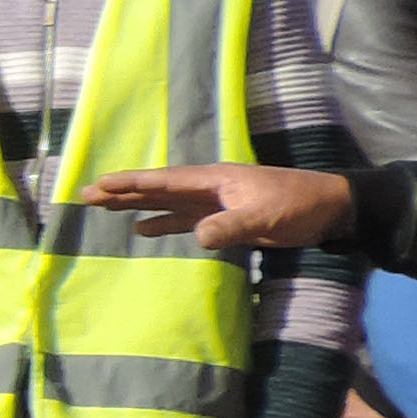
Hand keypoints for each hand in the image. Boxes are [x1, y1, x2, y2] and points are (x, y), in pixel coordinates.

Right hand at [79, 163, 352, 251]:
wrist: (330, 210)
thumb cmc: (299, 206)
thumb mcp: (264, 216)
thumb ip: (230, 226)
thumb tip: (195, 237)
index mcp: (214, 179)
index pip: (164, 181)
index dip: (131, 183)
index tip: (99, 184)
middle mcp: (209, 188)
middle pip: (157, 189)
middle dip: (122, 192)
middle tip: (86, 195)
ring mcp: (216, 204)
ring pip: (166, 203)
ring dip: (137, 206)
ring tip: (104, 208)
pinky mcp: (225, 220)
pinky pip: (184, 221)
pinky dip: (162, 224)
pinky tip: (143, 230)